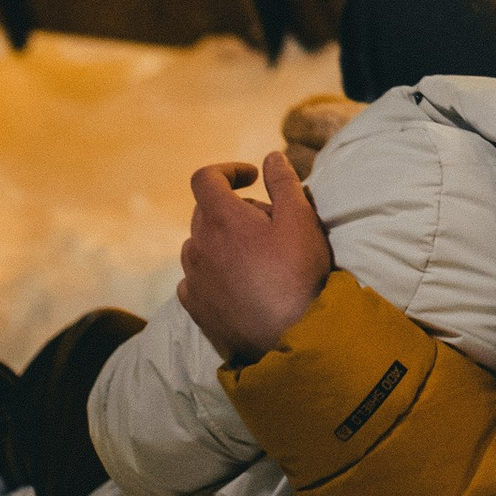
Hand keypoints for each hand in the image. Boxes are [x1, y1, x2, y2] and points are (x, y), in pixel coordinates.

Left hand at [178, 147, 333, 365]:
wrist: (292, 338)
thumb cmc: (298, 275)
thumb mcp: (301, 219)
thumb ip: (284, 182)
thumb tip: (271, 157)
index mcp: (221, 219)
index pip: (205, 178)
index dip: (228, 170)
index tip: (253, 178)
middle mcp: (198, 246)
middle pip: (204, 211)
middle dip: (233, 208)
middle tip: (269, 223)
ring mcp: (194, 278)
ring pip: (199, 245)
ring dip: (221, 241)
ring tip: (256, 256)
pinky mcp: (195, 308)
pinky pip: (195, 278)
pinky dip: (212, 271)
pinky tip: (238, 283)